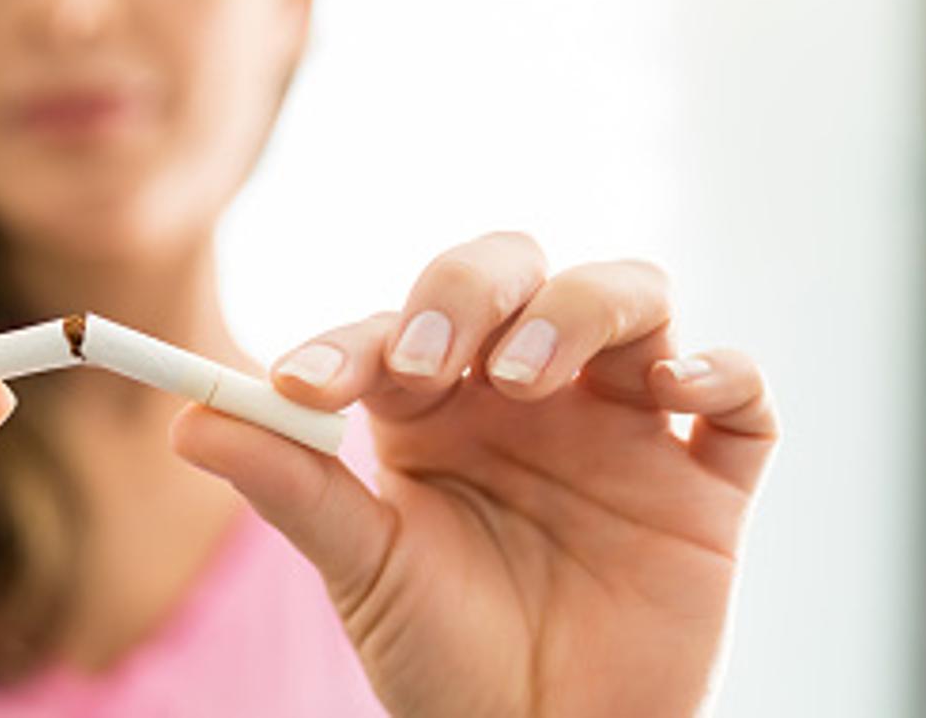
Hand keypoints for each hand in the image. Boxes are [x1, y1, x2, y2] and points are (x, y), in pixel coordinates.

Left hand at [173, 232, 778, 716]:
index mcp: (435, 405)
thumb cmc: (440, 654)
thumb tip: (186, 421)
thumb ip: (288, 487)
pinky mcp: (704, 481)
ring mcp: (622, 425)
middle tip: (435, 361)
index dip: (353, 341)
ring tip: (530, 377)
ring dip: (580, 309)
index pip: (399, 327)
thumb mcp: (359, 568)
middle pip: (514, 271)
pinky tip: (678, 385)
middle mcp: (527, 393)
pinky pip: (739, 397)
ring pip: (629, 297)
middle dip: (471, 290)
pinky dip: (722, 370)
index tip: (305, 388)